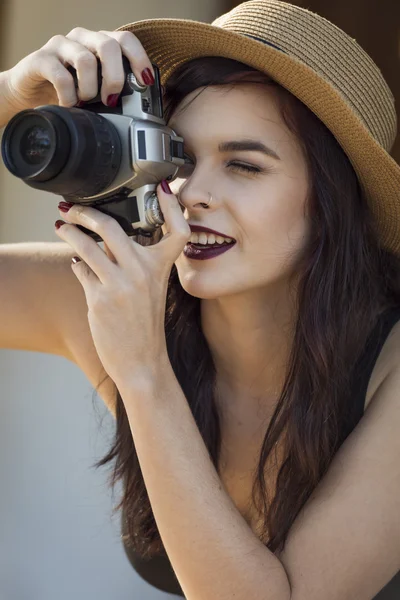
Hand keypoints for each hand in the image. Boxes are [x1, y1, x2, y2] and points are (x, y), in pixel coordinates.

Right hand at [2, 27, 153, 114]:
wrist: (29, 96)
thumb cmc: (68, 92)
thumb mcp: (98, 91)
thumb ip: (118, 89)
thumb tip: (147, 98)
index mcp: (99, 44)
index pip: (125, 40)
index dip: (139, 58)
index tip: (145, 82)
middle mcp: (82, 39)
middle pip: (108, 45)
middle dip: (115, 77)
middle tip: (110, 100)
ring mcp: (60, 46)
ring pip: (85, 60)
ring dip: (89, 89)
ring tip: (84, 103)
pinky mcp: (41, 59)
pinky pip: (61, 76)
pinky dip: (69, 96)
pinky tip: (68, 105)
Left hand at [54, 180, 189, 390]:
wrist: (142, 361)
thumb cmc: (146, 325)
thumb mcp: (152, 290)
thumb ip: (136, 262)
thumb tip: (107, 238)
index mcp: (161, 269)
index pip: (177, 231)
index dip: (172, 206)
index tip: (160, 187)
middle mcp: (142, 273)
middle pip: (111, 227)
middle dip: (84, 213)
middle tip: (71, 209)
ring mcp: (120, 285)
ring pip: (86, 245)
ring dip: (69, 232)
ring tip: (61, 227)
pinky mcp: (100, 298)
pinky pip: (81, 269)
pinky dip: (75, 263)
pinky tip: (75, 264)